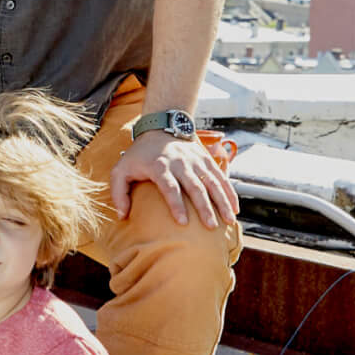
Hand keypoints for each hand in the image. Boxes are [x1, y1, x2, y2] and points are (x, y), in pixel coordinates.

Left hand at [109, 130, 235, 228]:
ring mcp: (195, 161)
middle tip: (211, 226)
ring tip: (229, 220)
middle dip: (205, 207)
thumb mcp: (121, 170)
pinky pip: (220, 176)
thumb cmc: (139, 155)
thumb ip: (118, 193)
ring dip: (222, 201)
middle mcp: (180, 163)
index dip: (176, 205)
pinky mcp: (205, 160)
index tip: (183, 222)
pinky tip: (235, 207)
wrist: (160, 127)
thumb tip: (123, 216)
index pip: (170, 187)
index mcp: (159, 166)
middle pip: (195, 186)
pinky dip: (229, 192)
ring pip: (212, 181)